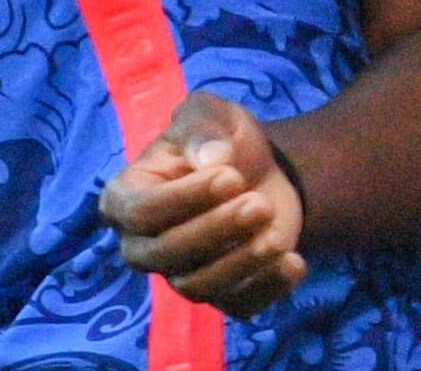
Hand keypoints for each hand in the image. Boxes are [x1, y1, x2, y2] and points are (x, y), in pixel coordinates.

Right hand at [96, 91, 307, 317]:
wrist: (258, 168)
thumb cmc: (218, 140)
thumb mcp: (208, 115)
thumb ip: (202, 127)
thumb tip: (210, 157)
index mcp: (125, 198)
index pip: (139, 212)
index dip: (183, 198)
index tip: (230, 175)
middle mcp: (143, 245)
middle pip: (166, 254)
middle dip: (215, 230)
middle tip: (259, 203)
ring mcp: (180, 274)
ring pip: (197, 287)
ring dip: (240, 262)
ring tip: (276, 235)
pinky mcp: (221, 293)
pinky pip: (236, 305)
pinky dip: (267, 288)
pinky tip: (294, 262)